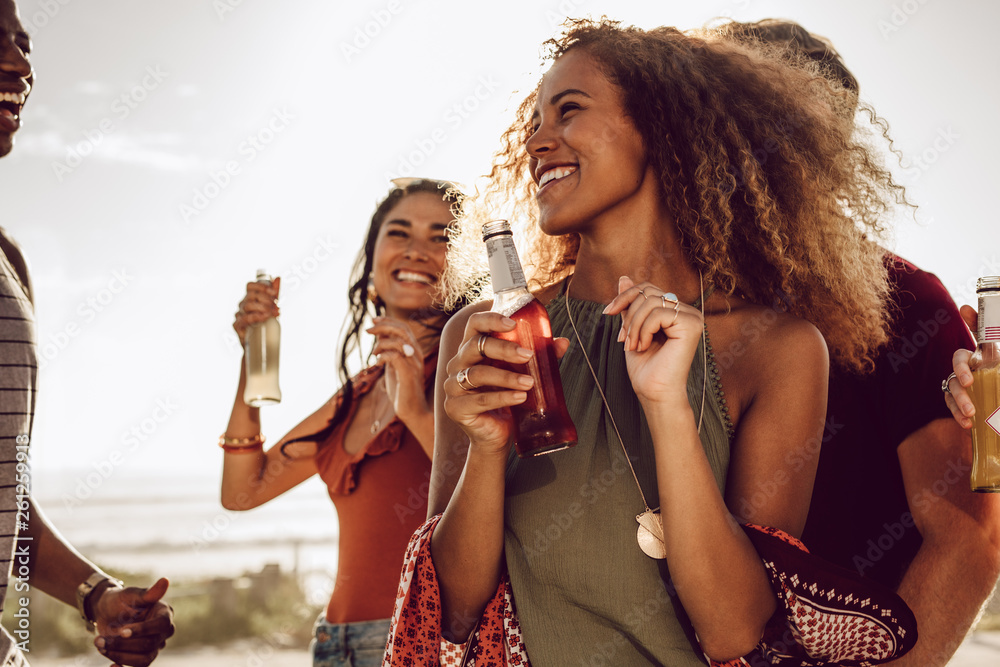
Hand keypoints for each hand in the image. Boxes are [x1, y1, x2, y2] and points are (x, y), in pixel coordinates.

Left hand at [92, 578, 174, 666]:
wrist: (105, 612)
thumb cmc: (120, 600)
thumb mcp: (130, 595)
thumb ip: (148, 593)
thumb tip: (165, 580)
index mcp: (164, 614)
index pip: (161, 625)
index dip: (143, 630)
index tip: (122, 631)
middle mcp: (162, 632)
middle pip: (149, 644)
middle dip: (123, 644)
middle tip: (100, 639)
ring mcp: (153, 646)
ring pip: (144, 659)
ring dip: (120, 655)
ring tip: (101, 646)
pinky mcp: (142, 656)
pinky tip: (112, 666)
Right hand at [233, 277, 280, 344]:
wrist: (260, 344)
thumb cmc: (264, 324)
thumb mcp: (272, 307)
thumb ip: (274, 293)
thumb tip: (278, 278)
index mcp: (249, 298)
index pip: (250, 286)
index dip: (261, 287)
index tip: (274, 293)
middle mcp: (242, 305)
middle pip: (251, 296)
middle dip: (266, 299)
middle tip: (276, 306)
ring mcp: (239, 315)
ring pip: (248, 306)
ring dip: (262, 307)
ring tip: (272, 313)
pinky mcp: (237, 326)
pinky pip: (244, 319)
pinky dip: (255, 317)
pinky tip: (264, 318)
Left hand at [369, 316, 430, 425]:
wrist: (412, 412)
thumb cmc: (402, 389)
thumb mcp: (393, 365)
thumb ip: (389, 350)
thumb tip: (380, 334)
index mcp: (414, 351)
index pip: (404, 328)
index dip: (388, 321)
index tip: (373, 320)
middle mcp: (416, 355)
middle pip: (402, 330)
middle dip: (383, 326)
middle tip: (368, 330)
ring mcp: (414, 364)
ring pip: (399, 342)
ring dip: (381, 344)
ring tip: (373, 354)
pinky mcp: (409, 375)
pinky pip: (395, 357)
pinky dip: (383, 356)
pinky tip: (377, 364)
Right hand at [443, 312, 568, 454]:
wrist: (496, 435)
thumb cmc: (507, 398)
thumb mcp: (522, 373)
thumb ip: (540, 357)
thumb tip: (563, 342)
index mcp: (471, 349)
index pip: (474, 324)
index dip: (491, 319)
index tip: (513, 323)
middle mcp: (458, 363)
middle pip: (475, 346)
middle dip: (503, 349)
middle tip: (528, 355)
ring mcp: (452, 386)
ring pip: (478, 374)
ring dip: (506, 377)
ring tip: (529, 382)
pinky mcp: (455, 408)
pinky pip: (479, 400)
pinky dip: (502, 397)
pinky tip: (520, 398)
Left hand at [602, 276, 702, 405]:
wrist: (654, 393)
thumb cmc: (645, 367)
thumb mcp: (632, 329)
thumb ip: (631, 305)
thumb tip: (624, 277)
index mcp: (675, 311)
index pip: (648, 288)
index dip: (624, 297)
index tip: (607, 312)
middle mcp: (687, 311)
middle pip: (648, 291)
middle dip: (628, 312)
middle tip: (623, 338)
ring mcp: (692, 317)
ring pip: (651, 301)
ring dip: (634, 325)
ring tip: (632, 346)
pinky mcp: (692, 324)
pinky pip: (658, 313)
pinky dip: (644, 330)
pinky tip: (644, 346)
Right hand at [944, 306, 977, 428]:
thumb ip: (999, 341)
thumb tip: (972, 313)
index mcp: (985, 356)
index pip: (976, 338)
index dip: (970, 324)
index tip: (966, 315)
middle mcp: (973, 368)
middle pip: (958, 363)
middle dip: (961, 371)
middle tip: (969, 382)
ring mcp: (965, 386)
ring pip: (953, 386)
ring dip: (960, 399)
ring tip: (971, 413)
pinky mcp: (961, 404)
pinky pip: (952, 406)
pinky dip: (957, 414)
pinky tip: (968, 423)